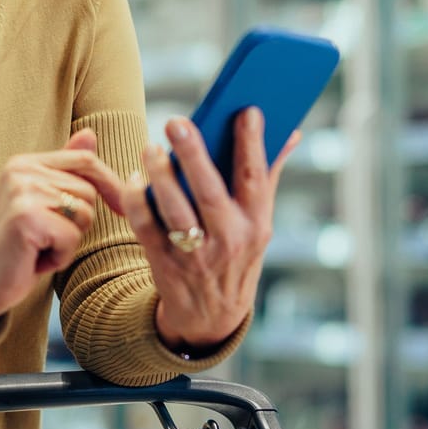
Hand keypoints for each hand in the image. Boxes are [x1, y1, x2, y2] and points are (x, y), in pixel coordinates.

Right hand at [0, 129, 125, 329]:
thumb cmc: (17, 247)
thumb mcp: (43, 203)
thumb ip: (65, 170)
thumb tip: (90, 134)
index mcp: (24, 163)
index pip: (85, 160)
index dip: (111, 184)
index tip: (121, 208)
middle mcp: (21, 171)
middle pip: (88, 191)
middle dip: (78, 222)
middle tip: (45, 238)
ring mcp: (22, 192)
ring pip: (84, 214)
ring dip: (68, 241)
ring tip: (38, 247)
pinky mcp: (25, 218)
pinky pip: (72, 237)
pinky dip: (60, 256)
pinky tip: (34, 260)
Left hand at [123, 108, 299, 351]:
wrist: (213, 317)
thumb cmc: (237, 254)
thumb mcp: (260, 222)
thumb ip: (269, 174)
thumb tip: (291, 131)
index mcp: (257, 223)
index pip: (255, 178)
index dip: (252, 144)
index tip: (247, 111)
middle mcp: (230, 239)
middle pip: (209, 191)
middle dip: (193, 155)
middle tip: (176, 121)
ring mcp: (196, 255)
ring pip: (175, 210)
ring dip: (160, 176)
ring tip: (151, 148)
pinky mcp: (165, 265)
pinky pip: (146, 228)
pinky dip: (138, 202)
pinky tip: (135, 179)